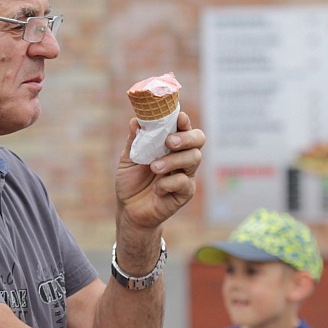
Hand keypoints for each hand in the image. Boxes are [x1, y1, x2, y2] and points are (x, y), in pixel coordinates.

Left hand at [115, 111, 204, 229]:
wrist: (129, 209)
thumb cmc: (131, 181)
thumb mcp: (128, 159)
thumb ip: (134, 141)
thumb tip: (136, 121)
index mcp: (170, 144)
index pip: (183, 127)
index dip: (183, 121)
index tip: (178, 117)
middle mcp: (182, 156)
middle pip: (198, 139)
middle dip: (186, 137)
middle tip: (170, 142)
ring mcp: (186, 174)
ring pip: (194, 158)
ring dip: (173, 160)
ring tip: (154, 167)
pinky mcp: (185, 192)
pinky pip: (184, 182)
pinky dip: (167, 183)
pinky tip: (156, 189)